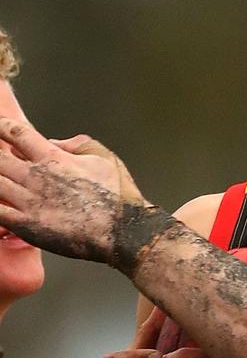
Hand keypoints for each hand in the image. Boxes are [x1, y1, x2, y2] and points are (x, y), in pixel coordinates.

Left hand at [0, 117, 146, 261]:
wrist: (123, 231)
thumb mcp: (104, 157)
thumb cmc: (118, 196)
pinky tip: (1, 205)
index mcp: (54, 157)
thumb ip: (77, 144)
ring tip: (3, 179)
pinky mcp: (27, 226)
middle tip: (0, 156)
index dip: (1, 126)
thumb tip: (56, 142)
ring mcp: (29, 202)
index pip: (16, 133)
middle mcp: (36, 177)